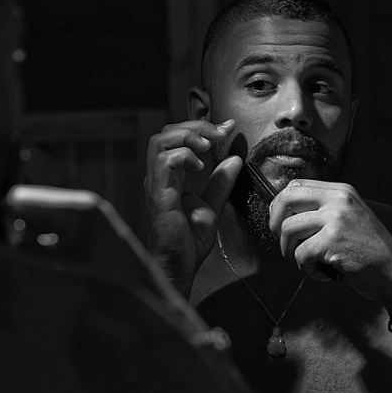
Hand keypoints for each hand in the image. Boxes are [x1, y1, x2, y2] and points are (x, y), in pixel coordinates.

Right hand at [144, 118, 242, 290]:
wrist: (179, 266)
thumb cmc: (188, 241)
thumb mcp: (212, 205)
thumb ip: (221, 182)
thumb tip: (235, 160)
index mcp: (169, 177)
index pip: (176, 139)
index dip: (201, 128)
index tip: (227, 128)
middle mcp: (159, 177)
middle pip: (165, 134)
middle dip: (194, 126)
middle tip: (218, 134)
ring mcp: (156, 185)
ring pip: (160, 142)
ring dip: (188, 136)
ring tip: (207, 146)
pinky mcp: (159, 196)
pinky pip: (164, 163)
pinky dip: (183, 156)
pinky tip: (200, 166)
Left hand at [269, 179, 391, 304]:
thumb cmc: (368, 251)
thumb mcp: (348, 219)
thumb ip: (321, 210)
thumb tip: (279, 212)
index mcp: (341, 191)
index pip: (294, 186)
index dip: (279, 206)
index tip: (280, 224)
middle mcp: (339, 199)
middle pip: (285, 200)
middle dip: (275, 224)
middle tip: (285, 243)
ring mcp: (337, 219)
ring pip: (287, 230)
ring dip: (291, 252)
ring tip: (310, 262)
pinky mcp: (333, 241)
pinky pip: (300, 255)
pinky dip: (306, 269)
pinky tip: (323, 272)